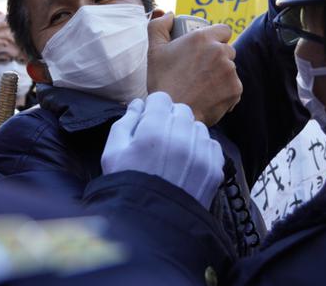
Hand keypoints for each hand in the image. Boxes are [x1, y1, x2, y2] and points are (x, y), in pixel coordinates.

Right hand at [101, 92, 223, 208]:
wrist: (151, 226)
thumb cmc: (126, 187)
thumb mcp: (112, 153)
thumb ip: (125, 122)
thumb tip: (138, 104)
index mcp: (154, 129)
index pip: (161, 98)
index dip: (152, 109)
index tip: (148, 122)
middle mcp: (181, 137)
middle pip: (181, 110)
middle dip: (170, 119)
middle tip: (160, 139)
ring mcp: (201, 153)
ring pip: (198, 127)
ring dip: (187, 134)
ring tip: (174, 154)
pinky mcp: (213, 169)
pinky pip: (212, 146)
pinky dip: (201, 150)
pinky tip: (187, 165)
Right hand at [146, 13, 241, 125]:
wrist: (172, 112)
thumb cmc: (162, 81)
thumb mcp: (154, 50)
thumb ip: (159, 26)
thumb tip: (169, 15)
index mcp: (203, 38)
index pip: (224, 30)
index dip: (217, 38)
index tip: (207, 48)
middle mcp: (220, 51)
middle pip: (228, 50)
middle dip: (218, 57)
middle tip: (201, 70)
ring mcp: (230, 71)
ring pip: (230, 69)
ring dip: (221, 74)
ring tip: (203, 86)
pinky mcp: (235, 89)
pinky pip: (234, 87)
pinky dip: (225, 92)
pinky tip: (210, 97)